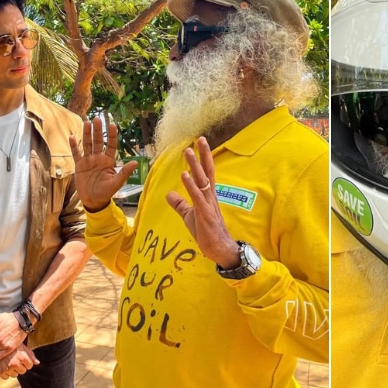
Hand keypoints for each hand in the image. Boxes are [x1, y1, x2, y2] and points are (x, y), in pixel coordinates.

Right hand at [0, 344, 38, 379]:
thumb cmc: (11, 346)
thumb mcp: (22, 347)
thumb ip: (30, 355)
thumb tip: (38, 363)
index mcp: (22, 357)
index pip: (29, 366)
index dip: (26, 362)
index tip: (21, 358)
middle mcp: (15, 363)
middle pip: (22, 371)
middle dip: (20, 366)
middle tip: (14, 360)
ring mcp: (7, 368)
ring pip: (14, 375)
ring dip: (12, 370)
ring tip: (8, 362)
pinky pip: (6, 377)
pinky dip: (5, 373)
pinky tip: (3, 366)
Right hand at [68, 118, 138, 211]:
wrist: (93, 200)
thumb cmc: (106, 192)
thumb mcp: (117, 182)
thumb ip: (124, 172)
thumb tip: (135, 162)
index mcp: (109, 161)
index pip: (111, 145)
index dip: (112, 135)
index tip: (112, 124)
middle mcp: (99, 158)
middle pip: (98, 141)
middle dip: (98, 130)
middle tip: (97, 118)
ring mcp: (88, 161)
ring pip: (87, 144)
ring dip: (86, 134)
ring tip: (86, 122)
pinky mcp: (79, 165)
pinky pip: (76, 154)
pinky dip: (74, 146)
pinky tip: (72, 137)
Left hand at [166, 137, 239, 268]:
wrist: (218, 249)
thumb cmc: (206, 232)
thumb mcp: (190, 215)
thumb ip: (180, 204)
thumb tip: (169, 193)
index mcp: (207, 196)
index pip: (206, 173)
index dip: (203, 158)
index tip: (200, 144)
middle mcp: (210, 197)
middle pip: (207, 172)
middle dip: (203, 155)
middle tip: (200, 139)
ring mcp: (208, 205)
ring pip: (202, 181)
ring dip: (195, 166)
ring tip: (188, 152)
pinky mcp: (205, 214)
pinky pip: (197, 197)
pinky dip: (190, 185)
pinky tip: (184, 175)